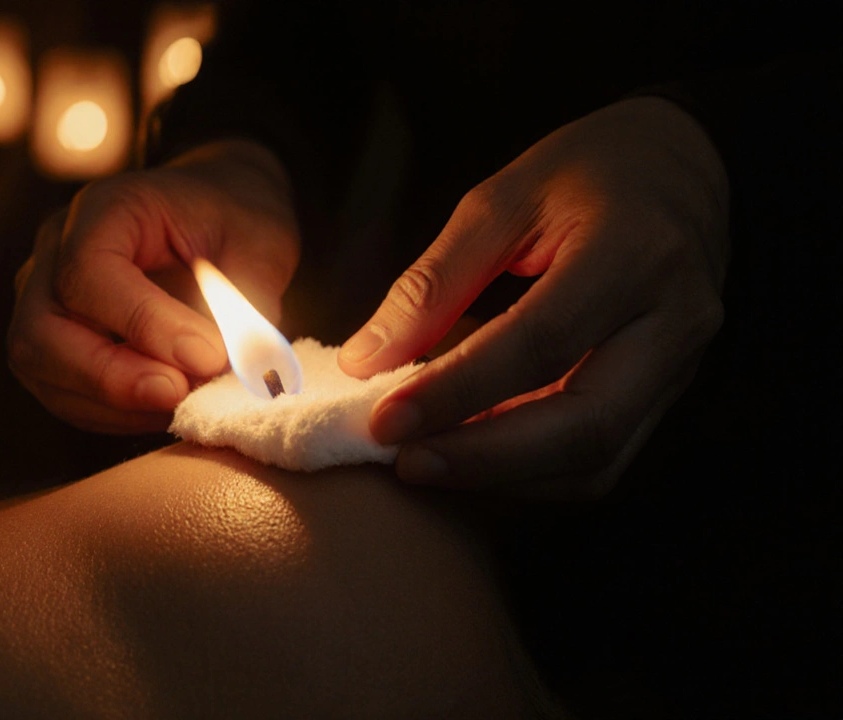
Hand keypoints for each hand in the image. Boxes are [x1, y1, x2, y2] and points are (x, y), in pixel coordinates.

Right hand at [9, 140, 299, 432]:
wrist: (215, 216)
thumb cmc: (234, 221)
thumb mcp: (261, 244)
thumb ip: (247, 304)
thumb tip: (242, 371)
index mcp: (103, 209)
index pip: (89, 272)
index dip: (143, 323)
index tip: (207, 356)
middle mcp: (54, 251)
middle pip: (40, 331)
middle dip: (110, 378)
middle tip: (180, 395)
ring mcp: (42, 299)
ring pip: (43, 370)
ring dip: (113, 404)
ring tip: (183, 403)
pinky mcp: (52, 344)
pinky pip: (63, 394)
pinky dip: (113, 414)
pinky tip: (165, 409)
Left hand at [339, 97, 728, 498]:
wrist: (685, 167)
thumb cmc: (588, 172)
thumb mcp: (501, 200)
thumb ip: (434, 283)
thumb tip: (365, 362)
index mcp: (637, 251)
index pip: (541, 342)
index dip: (457, 391)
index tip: (382, 420)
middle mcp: (676, 321)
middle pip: (585, 425)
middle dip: (484, 459)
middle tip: (402, 463)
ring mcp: (681, 368)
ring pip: (596, 460)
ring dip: (502, 476)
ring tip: (422, 464)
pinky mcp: (666, 396)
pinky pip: (600, 459)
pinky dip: (527, 472)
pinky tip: (467, 457)